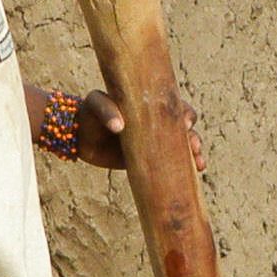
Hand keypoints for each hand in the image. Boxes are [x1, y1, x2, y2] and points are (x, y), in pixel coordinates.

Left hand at [74, 89, 206, 173]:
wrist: (78, 136)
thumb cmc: (89, 113)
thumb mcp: (95, 103)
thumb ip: (106, 109)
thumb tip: (119, 126)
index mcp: (149, 104)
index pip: (174, 106)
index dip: (185, 113)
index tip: (186, 123)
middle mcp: (156, 123)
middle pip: (184, 128)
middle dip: (193, 137)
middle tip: (194, 146)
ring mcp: (153, 142)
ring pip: (182, 147)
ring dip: (194, 153)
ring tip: (199, 163)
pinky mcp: (148, 161)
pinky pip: (170, 164)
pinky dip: (184, 168)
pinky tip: (196, 172)